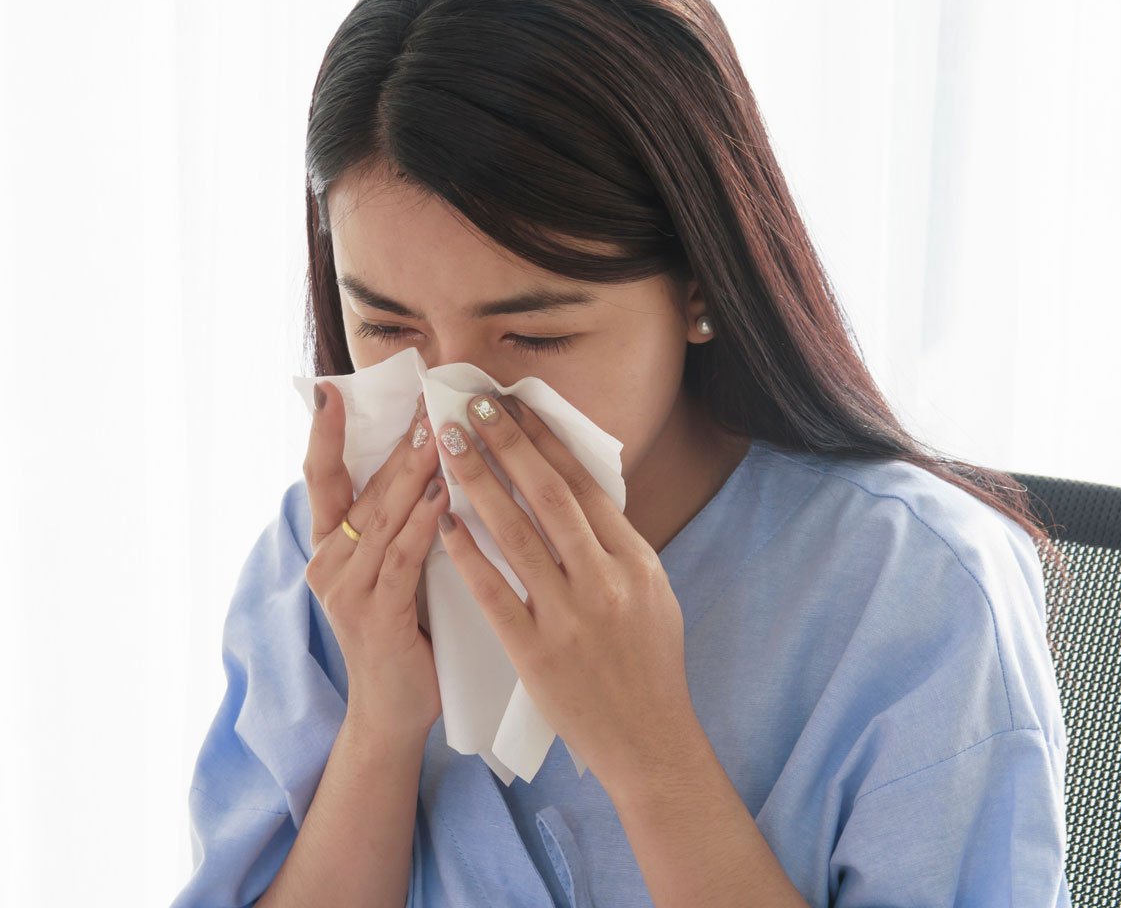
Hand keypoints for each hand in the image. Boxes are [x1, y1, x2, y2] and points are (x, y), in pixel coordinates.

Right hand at [301, 383, 448, 741]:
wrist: (391, 712)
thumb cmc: (403, 633)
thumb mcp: (393, 570)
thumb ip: (399, 524)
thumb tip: (433, 461)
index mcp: (330, 547)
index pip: (324, 477)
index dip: (325, 433)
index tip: (331, 388)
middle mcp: (328, 563)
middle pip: (362, 489)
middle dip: (395, 442)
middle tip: (423, 398)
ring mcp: (346, 591)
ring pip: (382, 519)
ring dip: (413, 473)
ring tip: (439, 433)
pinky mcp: (375, 616)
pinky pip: (401, 559)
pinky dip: (423, 525)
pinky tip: (443, 496)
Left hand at [432, 393, 700, 791]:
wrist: (650, 738)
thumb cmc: (650, 663)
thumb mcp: (652, 592)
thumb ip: (617, 546)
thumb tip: (582, 493)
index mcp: (635, 560)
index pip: (585, 485)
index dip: (546, 440)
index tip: (514, 405)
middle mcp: (605, 580)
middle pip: (550, 496)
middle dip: (509, 444)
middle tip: (471, 406)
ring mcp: (570, 616)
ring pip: (518, 535)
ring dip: (480, 483)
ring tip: (449, 447)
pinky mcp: (536, 653)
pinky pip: (494, 593)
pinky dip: (467, 554)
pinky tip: (443, 522)